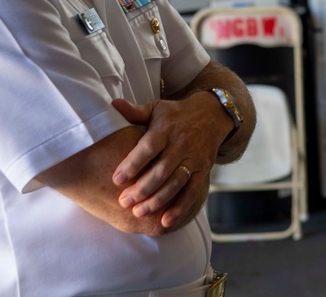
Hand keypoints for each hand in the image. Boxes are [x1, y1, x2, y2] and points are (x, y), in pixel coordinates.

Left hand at [110, 93, 228, 227]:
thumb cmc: (176, 114)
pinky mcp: (203, 170)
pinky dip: (181, 207)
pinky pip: (192, 191)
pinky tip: (166, 221)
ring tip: (139, 212)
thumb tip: (112, 104)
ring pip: (175, 183)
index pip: (149, 148)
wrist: (212, 114)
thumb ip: (135, 111)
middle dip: (142, 189)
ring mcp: (194, 158)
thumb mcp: (156, 108)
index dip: (133, 164)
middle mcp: (181, 144)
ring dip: (157, 200)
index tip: (116, 180)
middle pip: (161, 170)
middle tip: (124, 202)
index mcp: (166, 128)